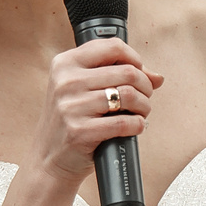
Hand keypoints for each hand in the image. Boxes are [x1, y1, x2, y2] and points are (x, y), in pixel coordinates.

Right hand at [37, 37, 163, 181]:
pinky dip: (137, 125)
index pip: (113, 46)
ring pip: (129, 95)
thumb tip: (157, 77)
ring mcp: (71, 106)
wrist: (48, 158)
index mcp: (65, 63)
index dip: (135, 59)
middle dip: (145, 86)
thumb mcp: (83, 90)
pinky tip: (134, 126)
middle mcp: (66, 81)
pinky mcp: (79, 131)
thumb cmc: (71, 120)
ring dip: (144, 106)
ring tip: (140, 113)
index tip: (139, 72)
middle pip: (127, 71)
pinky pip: (124, 122)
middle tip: (144, 98)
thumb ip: (117, 76)